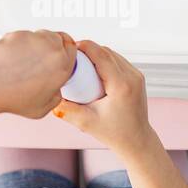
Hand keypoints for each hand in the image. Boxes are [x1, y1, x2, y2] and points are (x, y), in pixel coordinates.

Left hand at [0, 30, 77, 118]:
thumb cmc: (11, 97)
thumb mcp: (42, 109)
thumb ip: (55, 98)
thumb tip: (55, 93)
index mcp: (62, 66)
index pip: (73, 49)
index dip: (67, 53)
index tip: (62, 56)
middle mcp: (51, 49)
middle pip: (60, 38)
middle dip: (53, 47)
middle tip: (43, 58)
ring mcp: (34, 39)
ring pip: (42, 35)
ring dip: (38, 44)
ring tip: (26, 60)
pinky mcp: (19, 33)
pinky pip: (24, 35)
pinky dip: (21, 43)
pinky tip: (14, 57)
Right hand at [53, 41, 152, 156]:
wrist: (136, 141)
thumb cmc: (113, 133)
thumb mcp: (85, 123)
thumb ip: (65, 109)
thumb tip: (50, 95)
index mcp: (121, 86)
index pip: (101, 55)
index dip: (84, 46)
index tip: (70, 48)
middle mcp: (132, 77)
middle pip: (106, 51)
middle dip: (88, 50)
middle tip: (72, 58)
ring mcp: (137, 76)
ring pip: (113, 54)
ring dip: (97, 54)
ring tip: (81, 64)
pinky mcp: (137, 77)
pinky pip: (118, 61)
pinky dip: (105, 60)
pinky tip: (93, 69)